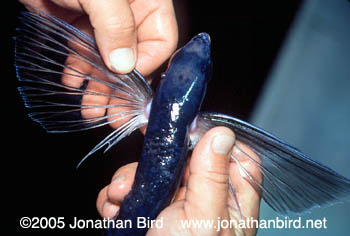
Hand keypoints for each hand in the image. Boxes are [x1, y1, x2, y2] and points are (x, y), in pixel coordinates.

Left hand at [19, 0, 177, 129]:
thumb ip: (116, 27)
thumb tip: (125, 65)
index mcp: (147, 1)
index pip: (161, 41)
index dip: (146, 68)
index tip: (128, 89)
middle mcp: (129, 14)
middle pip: (134, 57)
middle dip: (121, 87)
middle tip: (112, 114)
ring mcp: (103, 20)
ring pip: (108, 60)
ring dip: (99, 86)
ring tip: (91, 109)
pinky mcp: (79, 22)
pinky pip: (85, 52)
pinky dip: (79, 70)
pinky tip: (73, 83)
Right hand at [97, 127, 261, 235]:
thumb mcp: (202, 220)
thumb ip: (212, 176)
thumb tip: (221, 133)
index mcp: (233, 199)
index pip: (234, 152)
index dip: (211, 136)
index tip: (184, 130)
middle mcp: (209, 197)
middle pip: (187, 157)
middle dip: (155, 162)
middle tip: (135, 174)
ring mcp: (180, 204)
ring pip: (158, 172)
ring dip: (131, 180)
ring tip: (118, 197)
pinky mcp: (156, 212)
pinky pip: (140, 190)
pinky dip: (122, 195)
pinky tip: (113, 208)